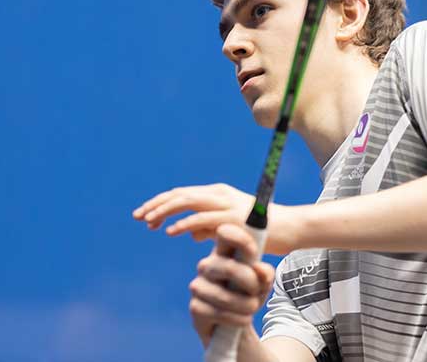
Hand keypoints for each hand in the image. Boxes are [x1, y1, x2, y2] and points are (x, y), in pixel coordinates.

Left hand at [132, 183, 300, 254]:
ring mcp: (225, 203)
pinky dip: (184, 223)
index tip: (143, 215)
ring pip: (187, 201)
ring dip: (165, 211)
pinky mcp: (232, 217)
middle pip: (179, 194)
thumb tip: (190, 233)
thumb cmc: (260, 231)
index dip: (160, 204)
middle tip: (137, 216)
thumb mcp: (228, 228)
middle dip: (155, 205)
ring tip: (148, 223)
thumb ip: (208, 229)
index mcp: (217, 193)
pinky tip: (170, 231)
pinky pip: (202, 218)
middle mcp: (219, 194)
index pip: (182, 194)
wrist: (290, 229)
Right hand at [189, 224, 275, 346]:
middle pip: (229, 268)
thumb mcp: (262, 283)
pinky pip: (220, 313)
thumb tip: (260, 269)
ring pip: (226, 296)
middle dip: (250, 283)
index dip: (239, 239)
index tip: (253, 252)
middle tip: (256, 291)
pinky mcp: (195, 308)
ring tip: (251, 309)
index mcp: (223, 252)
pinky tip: (242, 320)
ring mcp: (198, 286)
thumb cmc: (248, 296)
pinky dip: (237, 319)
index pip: (225, 233)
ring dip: (246, 306)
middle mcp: (207, 265)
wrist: (236, 325)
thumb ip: (265, 274)